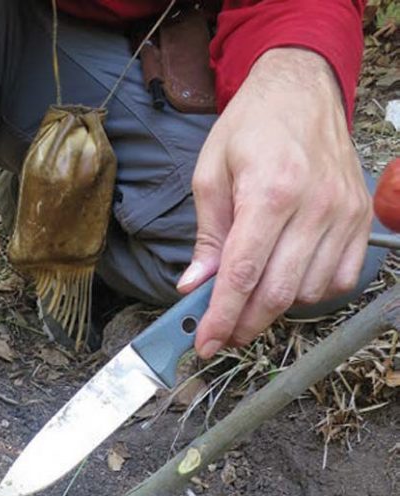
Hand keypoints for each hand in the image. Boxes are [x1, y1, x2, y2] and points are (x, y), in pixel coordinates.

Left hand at [178, 48, 371, 358]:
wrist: (304, 89)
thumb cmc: (252, 128)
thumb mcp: (212, 173)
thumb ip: (207, 236)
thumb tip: (195, 286)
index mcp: (270, 191)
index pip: (243, 274)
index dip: (223, 318)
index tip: (206, 345)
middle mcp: (314, 205)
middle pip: (278, 293)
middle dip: (245, 324)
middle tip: (224, 334)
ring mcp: (343, 213)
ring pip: (308, 293)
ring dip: (276, 308)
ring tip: (252, 299)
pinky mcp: (360, 219)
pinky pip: (339, 280)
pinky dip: (311, 293)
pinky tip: (289, 280)